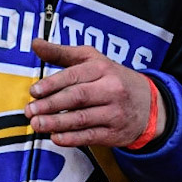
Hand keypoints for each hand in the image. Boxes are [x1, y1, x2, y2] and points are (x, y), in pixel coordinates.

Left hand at [25, 39, 158, 148]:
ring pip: (82, 118)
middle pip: (77, 97)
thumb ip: (62, 53)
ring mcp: (114, 113)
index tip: (34, 91)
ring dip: (57, 123)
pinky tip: (55, 137)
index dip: (52, 84)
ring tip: (37, 124)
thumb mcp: (92, 60)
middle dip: (51, 104)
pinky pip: (90, 136)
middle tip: (30, 110)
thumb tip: (36, 43)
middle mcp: (111, 89)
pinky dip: (72, 138)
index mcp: (103, 68)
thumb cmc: (114, 79)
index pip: (74, 75)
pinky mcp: (115, 133)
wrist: (150, 105)